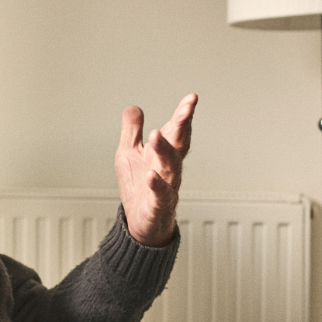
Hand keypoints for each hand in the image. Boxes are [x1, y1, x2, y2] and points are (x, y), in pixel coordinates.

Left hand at [114, 93, 197, 246]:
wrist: (141, 223)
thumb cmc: (138, 187)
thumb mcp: (129, 153)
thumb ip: (132, 131)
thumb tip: (134, 107)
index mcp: (162, 154)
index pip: (175, 132)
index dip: (183, 115)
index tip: (191, 99)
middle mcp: (167, 168)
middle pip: (179, 145)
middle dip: (182, 127)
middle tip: (186, 110)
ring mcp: (165, 187)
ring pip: (170, 168)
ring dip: (164, 151)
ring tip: (157, 135)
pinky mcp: (157, 206)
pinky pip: (159, 196)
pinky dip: (156, 186)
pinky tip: (150, 176)